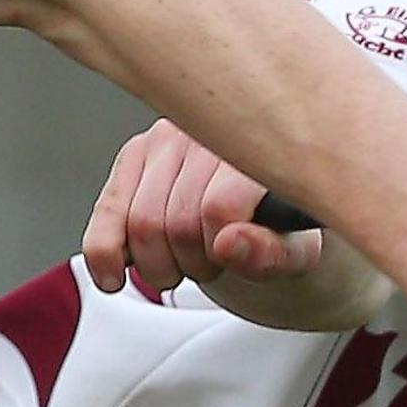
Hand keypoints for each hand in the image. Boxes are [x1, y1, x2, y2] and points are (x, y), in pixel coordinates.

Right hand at [80, 120, 392, 330]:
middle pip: (175, 221)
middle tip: (214, 268)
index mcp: (258, 142)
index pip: (217, 208)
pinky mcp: (137, 153)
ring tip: (188, 263)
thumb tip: (228, 244)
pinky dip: (105, 253)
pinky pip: (107, 212)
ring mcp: (169, 137)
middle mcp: (210, 129)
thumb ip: (272, 253)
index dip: (223, 253)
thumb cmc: (292, 230)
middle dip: (191, 265)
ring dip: (159, 266)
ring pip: (139, 223)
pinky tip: (113, 276)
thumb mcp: (301, 254)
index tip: (240, 259)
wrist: (277, 214)